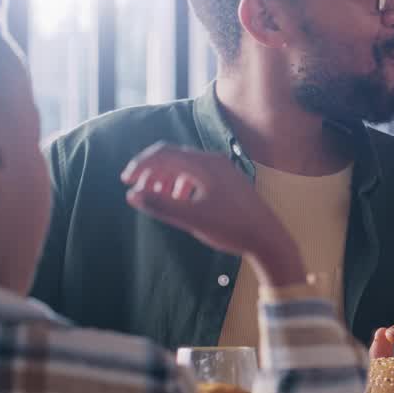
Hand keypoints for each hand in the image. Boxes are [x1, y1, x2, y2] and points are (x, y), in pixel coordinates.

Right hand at [121, 142, 303, 285]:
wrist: (268, 238)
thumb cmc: (230, 228)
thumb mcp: (191, 218)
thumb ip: (160, 205)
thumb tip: (132, 195)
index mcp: (205, 164)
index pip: (163, 153)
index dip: (141, 165)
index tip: (125, 182)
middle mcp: (214, 161)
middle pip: (173, 157)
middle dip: (152, 173)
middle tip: (137, 192)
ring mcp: (224, 170)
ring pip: (185, 166)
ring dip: (166, 179)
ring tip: (156, 199)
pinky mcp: (229, 181)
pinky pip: (198, 175)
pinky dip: (182, 184)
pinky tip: (179, 201)